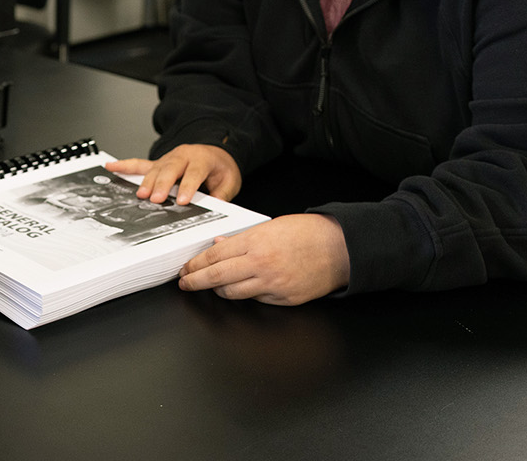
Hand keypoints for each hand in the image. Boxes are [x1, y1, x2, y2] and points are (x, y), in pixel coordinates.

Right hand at [105, 144, 241, 204]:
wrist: (216, 153)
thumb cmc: (220, 168)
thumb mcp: (229, 181)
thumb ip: (222, 194)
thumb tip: (215, 208)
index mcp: (202, 159)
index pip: (194, 173)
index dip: (188, 187)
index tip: (182, 200)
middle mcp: (183, 155)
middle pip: (171, 169)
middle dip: (162, 184)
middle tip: (156, 198)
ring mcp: (168, 158)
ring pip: (156, 168)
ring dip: (147, 181)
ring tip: (141, 195)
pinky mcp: (159, 163)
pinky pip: (140, 164)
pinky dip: (125, 165)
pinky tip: (112, 167)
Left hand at [176, 214, 349, 304]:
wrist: (340, 248)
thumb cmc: (308, 233)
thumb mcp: (270, 227)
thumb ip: (242, 239)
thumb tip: (219, 246)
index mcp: (255, 243)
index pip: (214, 256)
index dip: (195, 265)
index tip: (186, 269)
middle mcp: (261, 265)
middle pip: (217, 277)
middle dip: (196, 282)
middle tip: (186, 283)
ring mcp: (273, 285)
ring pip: (233, 293)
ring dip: (219, 290)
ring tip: (213, 285)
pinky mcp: (285, 299)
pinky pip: (257, 300)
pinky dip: (247, 294)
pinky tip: (244, 287)